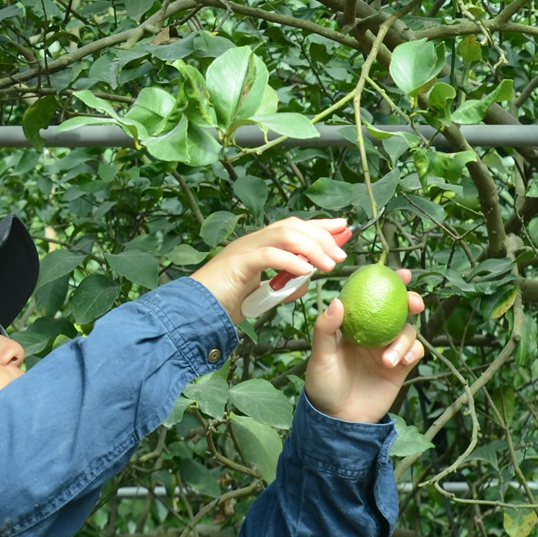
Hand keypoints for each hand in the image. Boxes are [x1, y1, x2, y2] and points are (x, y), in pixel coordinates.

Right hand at [190, 217, 348, 323]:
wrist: (192, 311)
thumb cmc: (223, 303)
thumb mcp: (261, 296)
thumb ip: (281, 287)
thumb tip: (304, 282)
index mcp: (258, 246)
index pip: (294, 227)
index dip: (320, 225)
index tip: (344, 227)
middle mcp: (252, 241)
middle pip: (293, 225)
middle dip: (322, 235)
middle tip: (343, 251)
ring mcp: (244, 249)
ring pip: (284, 234)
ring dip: (312, 247)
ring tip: (330, 263)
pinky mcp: (237, 263)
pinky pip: (268, 255)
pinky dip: (290, 261)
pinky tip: (306, 271)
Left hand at [304, 269, 424, 422]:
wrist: (338, 419)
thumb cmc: (323, 385)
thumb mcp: (320, 356)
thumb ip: (326, 330)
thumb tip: (336, 301)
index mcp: (354, 325)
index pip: (372, 297)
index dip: (387, 282)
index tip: (400, 273)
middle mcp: (373, 333)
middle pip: (398, 309)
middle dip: (410, 300)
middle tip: (413, 302)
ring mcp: (387, 350)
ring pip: (407, 332)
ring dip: (404, 340)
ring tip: (387, 359)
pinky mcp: (399, 368)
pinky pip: (414, 353)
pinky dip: (412, 352)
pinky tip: (400, 361)